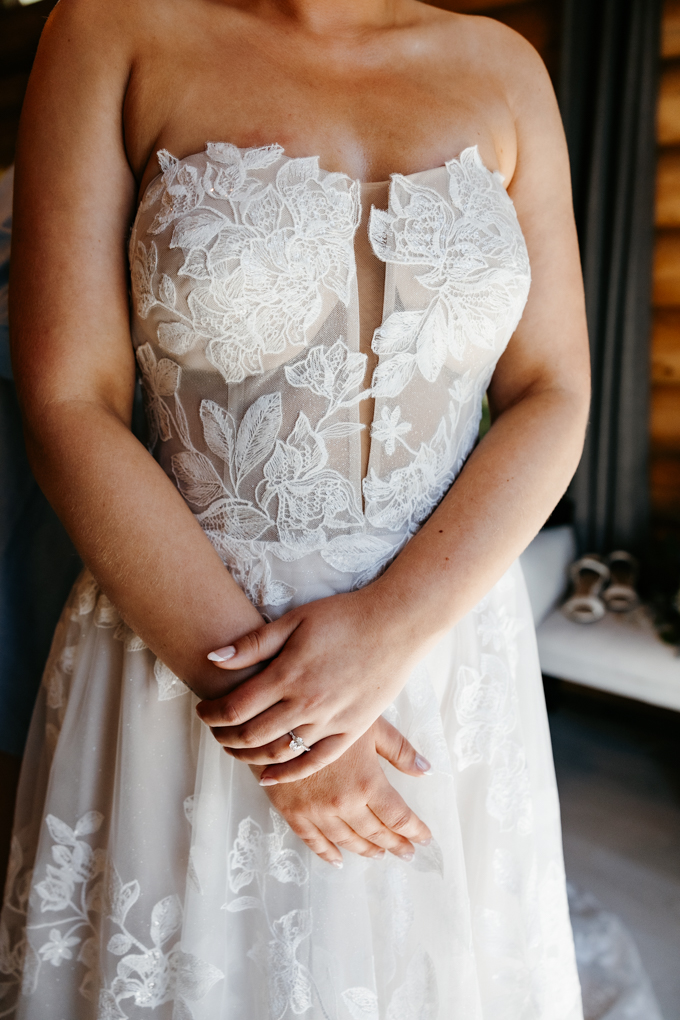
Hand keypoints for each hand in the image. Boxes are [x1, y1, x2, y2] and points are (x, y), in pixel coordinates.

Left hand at [197, 585, 426, 782]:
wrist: (397, 624)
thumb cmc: (345, 617)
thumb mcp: (295, 621)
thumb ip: (254, 644)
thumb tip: (213, 657)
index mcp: (288, 675)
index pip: (236, 707)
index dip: (212, 714)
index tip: (203, 711)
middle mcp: (306, 704)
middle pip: (251, 735)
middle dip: (225, 737)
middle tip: (214, 731)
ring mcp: (330, 721)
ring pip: (279, 753)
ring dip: (249, 756)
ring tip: (236, 748)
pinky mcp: (352, 730)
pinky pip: (314, 761)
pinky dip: (288, 774)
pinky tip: (269, 776)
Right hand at [254, 717, 432, 866]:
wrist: (275, 718)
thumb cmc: (326, 713)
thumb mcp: (370, 725)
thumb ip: (400, 750)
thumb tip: (426, 770)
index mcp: (367, 783)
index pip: (398, 816)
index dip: (414, 829)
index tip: (424, 837)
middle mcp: (344, 804)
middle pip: (375, 832)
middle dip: (395, 843)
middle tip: (407, 852)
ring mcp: (317, 812)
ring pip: (347, 840)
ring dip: (366, 850)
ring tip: (380, 855)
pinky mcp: (293, 812)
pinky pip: (313, 841)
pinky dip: (327, 853)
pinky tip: (338, 860)